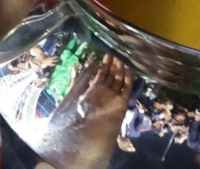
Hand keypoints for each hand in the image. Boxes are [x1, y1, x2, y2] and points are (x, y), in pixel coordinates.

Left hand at [40, 54, 134, 168]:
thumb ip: (76, 86)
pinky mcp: (121, 106)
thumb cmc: (77, 125)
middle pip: (108, 77)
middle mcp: (102, 95)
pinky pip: (126, 90)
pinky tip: (128, 70)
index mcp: (91, 93)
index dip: (100, 66)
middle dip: (111, 66)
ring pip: (118, 81)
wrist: (86, 145)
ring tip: (120, 58)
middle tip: (113, 54)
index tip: (102, 56)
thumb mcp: (71, 102)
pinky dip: (128, 80)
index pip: (97, 76)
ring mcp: (112, 100)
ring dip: (119, 70)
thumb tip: (75, 68)